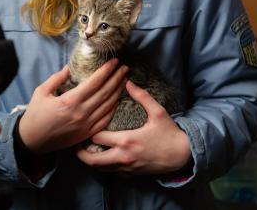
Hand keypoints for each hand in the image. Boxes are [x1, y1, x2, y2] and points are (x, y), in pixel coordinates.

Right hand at [19, 59, 127, 153]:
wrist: (32, 140)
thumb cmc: (35, 114)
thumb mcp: (41, 92)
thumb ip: (57, 78)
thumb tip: (70, 67)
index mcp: (70, 101)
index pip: (95, 82)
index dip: (106, 71)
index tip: (115, 62)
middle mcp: (81, 113)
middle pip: (105, 93)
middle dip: (117, 78)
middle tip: (125, 68)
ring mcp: (85, 125)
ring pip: (108, 106)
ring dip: (118, 92)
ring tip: (124, 80)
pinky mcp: (86, 134)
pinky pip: (105, 120)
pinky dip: (113, 109)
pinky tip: (117, 100)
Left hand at [76, 80, 190, 173]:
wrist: (182, 156)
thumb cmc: (169, 133)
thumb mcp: (157, 112)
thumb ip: (141, 96)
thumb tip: (128, 81)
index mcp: (126, 140)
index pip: (98, 136)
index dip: (88, 131)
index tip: (84, 124)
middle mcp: (122, 156)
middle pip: (92, 160)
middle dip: (80, 152)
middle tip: (74, 143)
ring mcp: (126, 168)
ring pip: (100, 169)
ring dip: (90, 161)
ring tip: (83, 151)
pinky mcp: (130, 174)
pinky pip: (111, 173)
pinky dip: (102, 166)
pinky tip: (100, 157)